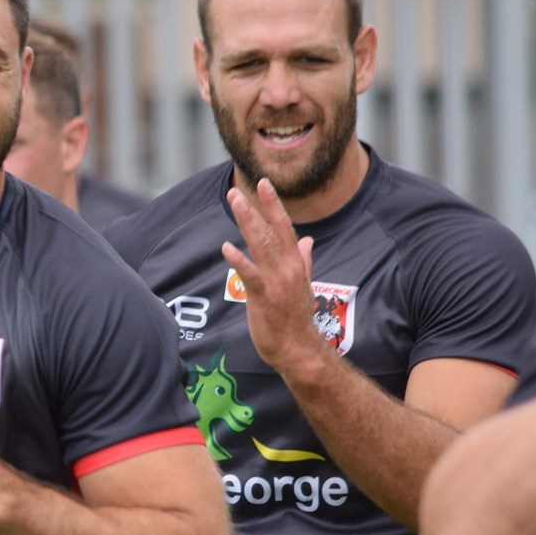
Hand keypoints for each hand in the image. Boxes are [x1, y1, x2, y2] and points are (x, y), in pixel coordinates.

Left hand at [222, 179, 322, 372]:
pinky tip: (226, 247)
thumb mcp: (304, 284)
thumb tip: (308, 240)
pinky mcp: (264, 298)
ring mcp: (277, 282)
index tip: (264, 184)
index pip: (285, 227)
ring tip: (235, 204)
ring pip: (260, 246)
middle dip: (254, 209)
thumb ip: (304, 260)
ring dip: (247, 223)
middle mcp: (288, 268)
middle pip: (270, 232)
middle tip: (237, 190)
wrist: (300, 350)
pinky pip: (251, 275)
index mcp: (296, 263)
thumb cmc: (297, 318)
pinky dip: (239, 260)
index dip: (274, 205)